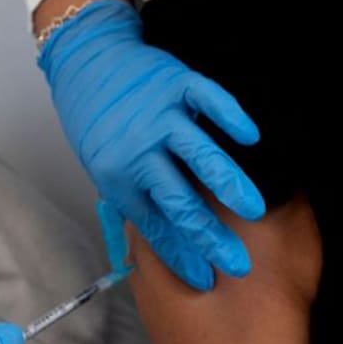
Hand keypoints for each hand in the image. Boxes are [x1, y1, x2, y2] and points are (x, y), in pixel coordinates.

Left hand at [39, 0, 264, 288]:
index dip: (180, 256)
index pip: (153, 226)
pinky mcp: (175, 84)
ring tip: (253, 210)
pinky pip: (207, 101)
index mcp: (116, 177)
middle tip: (239, 263)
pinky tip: (251, 138)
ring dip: (227, 184)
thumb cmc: (102, 122)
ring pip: (198, 154)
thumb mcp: (107, 167)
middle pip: (178, 201)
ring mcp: (158, 115)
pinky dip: (230, 117)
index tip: (206, 279)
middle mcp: (137, 149)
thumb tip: (167, 246)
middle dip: (209, 237)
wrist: (88, 64)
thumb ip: (137, 200)